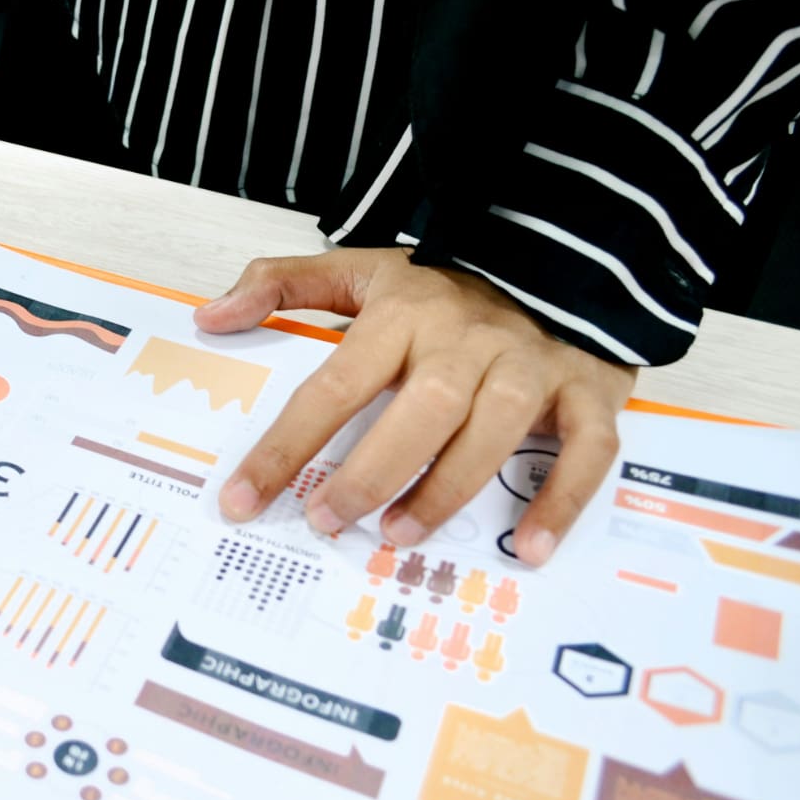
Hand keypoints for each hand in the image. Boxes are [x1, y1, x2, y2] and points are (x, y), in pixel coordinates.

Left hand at [196, 249, 634, 566]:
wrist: (559, 251)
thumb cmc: (445, 283)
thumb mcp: (360, 268)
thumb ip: (282, 285)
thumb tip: (210, 318)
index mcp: (405, 314)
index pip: (333, 385)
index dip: (285, 447)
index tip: (241, 499)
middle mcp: (468, 340)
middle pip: (421, 410)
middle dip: (371, 473)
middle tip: (328, 522)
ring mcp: (532, 364)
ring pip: (495, 430)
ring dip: (448, 489)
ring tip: (398, 536)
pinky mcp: (590, 389)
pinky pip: (587, 450)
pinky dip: (562, 501)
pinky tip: (529, 548)